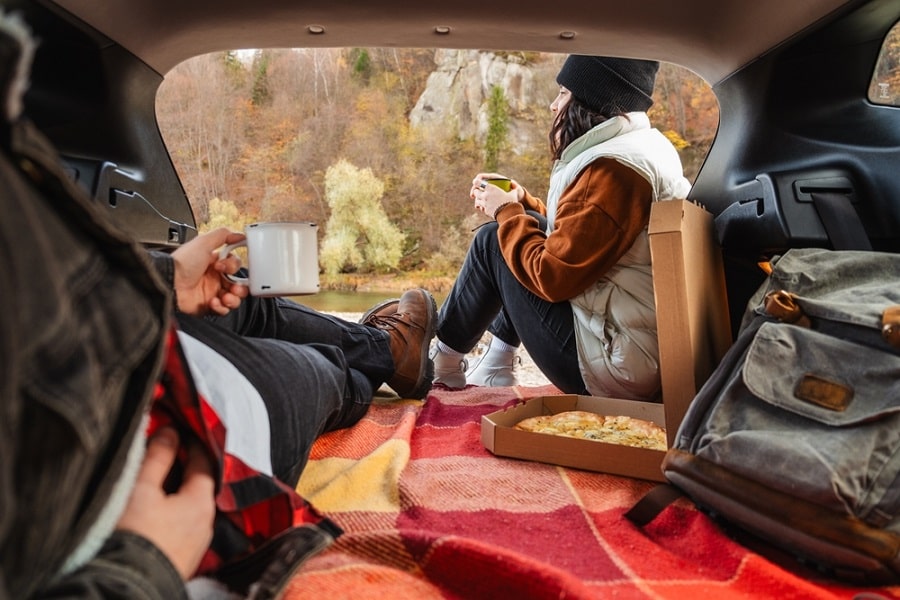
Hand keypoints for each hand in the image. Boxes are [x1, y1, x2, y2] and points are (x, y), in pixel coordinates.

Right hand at [116, 427, 215, 579]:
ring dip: (176, 493)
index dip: (190, 443)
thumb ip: (157, 458)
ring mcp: (196, 545)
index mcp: (202, 501)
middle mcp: (207, 523)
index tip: (178, 430)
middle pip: (198, 485)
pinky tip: (153, 515)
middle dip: (182, 468)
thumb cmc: (134, 535)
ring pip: (189, 508)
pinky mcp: (183, 560)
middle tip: (163, 453)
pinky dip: (171, 514)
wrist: (126, 589)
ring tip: (153, 483)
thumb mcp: (141, 489)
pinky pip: (181, 527)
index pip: (203, 462)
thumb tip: (171, 431)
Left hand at [171, 227, 248, 315]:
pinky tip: (213, 301)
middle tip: (232, 286)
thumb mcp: (202, 243)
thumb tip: (239, 234)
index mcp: (214, 263)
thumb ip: (223, 235)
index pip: (235, 266)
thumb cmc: (182, 263)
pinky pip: (223, 310)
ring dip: (234, 299)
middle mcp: (214, 278)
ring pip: (234, 298)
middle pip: (238, 284)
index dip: (234, 267)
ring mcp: (212, 293)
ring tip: (225, 297)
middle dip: (240, 286)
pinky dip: (221, 307)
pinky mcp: (208, 307)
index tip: (224, 267)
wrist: (169, 283)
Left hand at [470, 172, 520, 218]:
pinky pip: (481, 208)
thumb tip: (517, 188)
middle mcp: (486, 195)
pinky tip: (487, 207)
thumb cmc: (511, 202)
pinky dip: (483, 207)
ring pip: (477, 201)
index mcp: (491, 188)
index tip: (476, 182)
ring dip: (478, 200)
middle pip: (475, 192)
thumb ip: (513, 190)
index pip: (478, 183)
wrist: (509, 214)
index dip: (476, 182)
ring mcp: (485, 204)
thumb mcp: (513, 194)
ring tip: (483, 200)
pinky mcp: (486, 211)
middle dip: (476, 192)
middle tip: (479, 192)